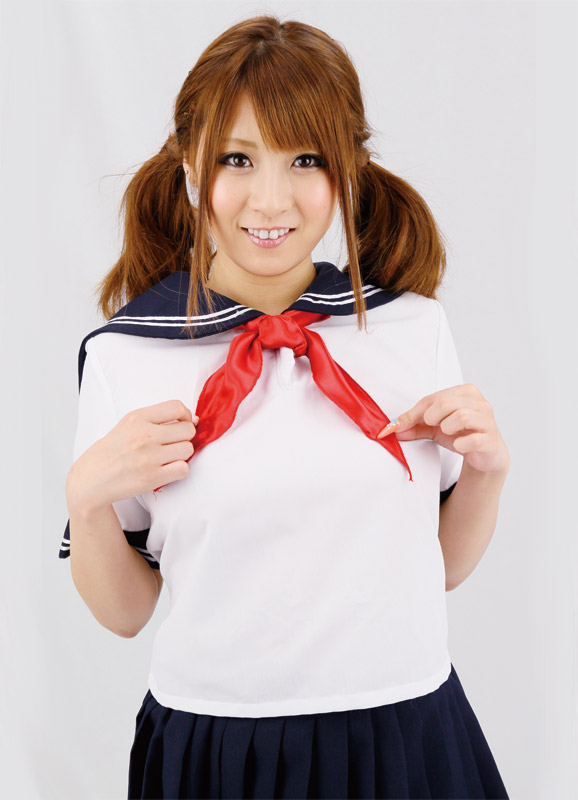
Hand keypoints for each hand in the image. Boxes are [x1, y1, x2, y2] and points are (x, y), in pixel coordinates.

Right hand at [66, 399, 198, 512]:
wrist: (91, 478)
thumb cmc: (112, 451)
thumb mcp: (128, 424)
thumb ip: (157, 419)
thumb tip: (193, 419)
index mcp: (137, 418)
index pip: (177, 407)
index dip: (186, 415)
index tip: (182, 423)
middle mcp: (144, 435)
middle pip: (188, 430)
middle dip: (185, 437)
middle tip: (173, 444)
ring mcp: (149, 457)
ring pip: (188, 449)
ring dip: (182, 454)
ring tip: (167, 457)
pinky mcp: (152, 477)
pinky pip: (183, 469)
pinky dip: (178, 470)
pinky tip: (166, 469)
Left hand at [376, 384, 509, 474]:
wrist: (486, 454)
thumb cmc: (462, 434)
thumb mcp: (434, 427)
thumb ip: (414, 425)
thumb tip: (391, 429)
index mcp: (465, 392)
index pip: (432, 398)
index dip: (411, 414)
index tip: (395, 428)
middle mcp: (479, 402)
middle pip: (445, 403)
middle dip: (432, 418)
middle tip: (435, 427)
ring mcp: (487, 420)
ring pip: (461, 417)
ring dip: (447, 428)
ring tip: (449, 434)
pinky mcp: (491, 439)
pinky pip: (473, 439)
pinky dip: (460, 444)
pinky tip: (459, 445)